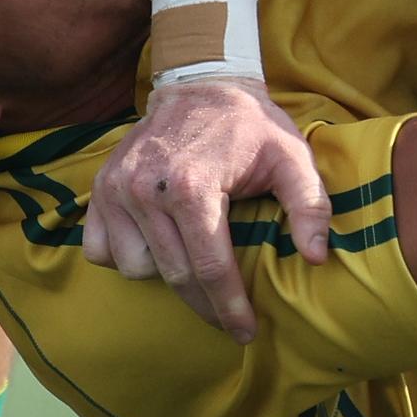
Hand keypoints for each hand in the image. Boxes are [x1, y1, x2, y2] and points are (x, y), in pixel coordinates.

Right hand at [80, 75, 333, 345]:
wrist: (200, 85)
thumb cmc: (250, 127)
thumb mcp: (292, 157)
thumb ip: (310, 206)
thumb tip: (316, 257)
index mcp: (192, 186)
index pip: (210, 268)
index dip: (230, 307)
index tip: (246, 331)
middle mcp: (146, 190)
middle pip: (175, 275)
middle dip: (206, 305)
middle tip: (229, 320)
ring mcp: (117, 189)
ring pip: (136, 268)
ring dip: (165, 274)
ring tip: (192, 263)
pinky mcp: (100, 188)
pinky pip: (102, 250)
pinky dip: (126, 256)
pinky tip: (155, 247)